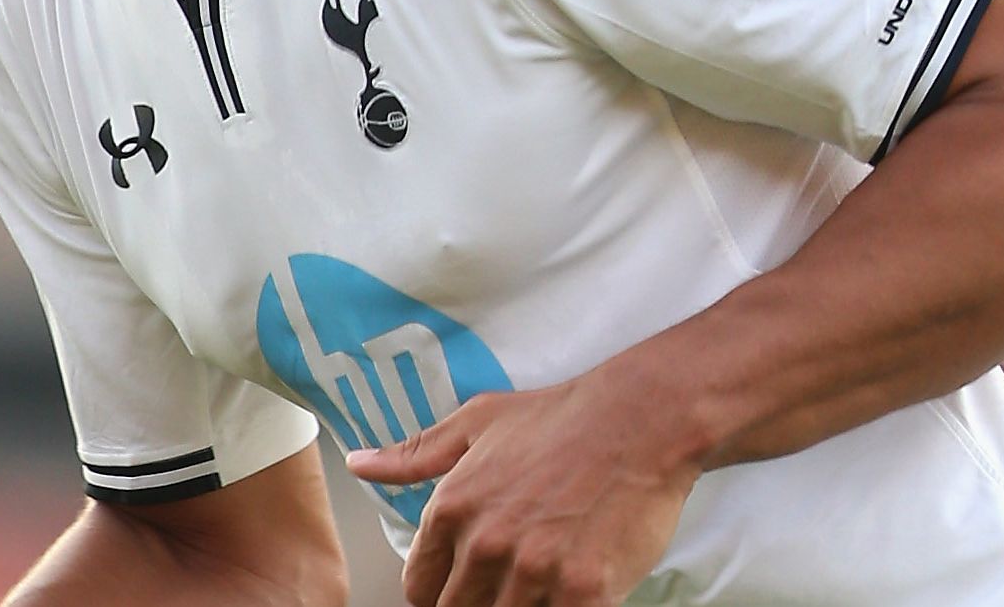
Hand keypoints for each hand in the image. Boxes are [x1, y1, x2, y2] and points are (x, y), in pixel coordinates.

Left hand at [346, 371, 702, 606]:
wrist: (643, 419)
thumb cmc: (563, 417)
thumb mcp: (479, 422)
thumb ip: (416, 454)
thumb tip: (360, 464)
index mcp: (454, 509)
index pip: (420, 588)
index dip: (442, 590)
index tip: (467, 583)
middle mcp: (487, 545)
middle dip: (479, 603)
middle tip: (512, 579)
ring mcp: (535, 572)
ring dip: (523, 606)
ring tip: (545, 576)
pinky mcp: (583, 593)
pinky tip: (572, 590)